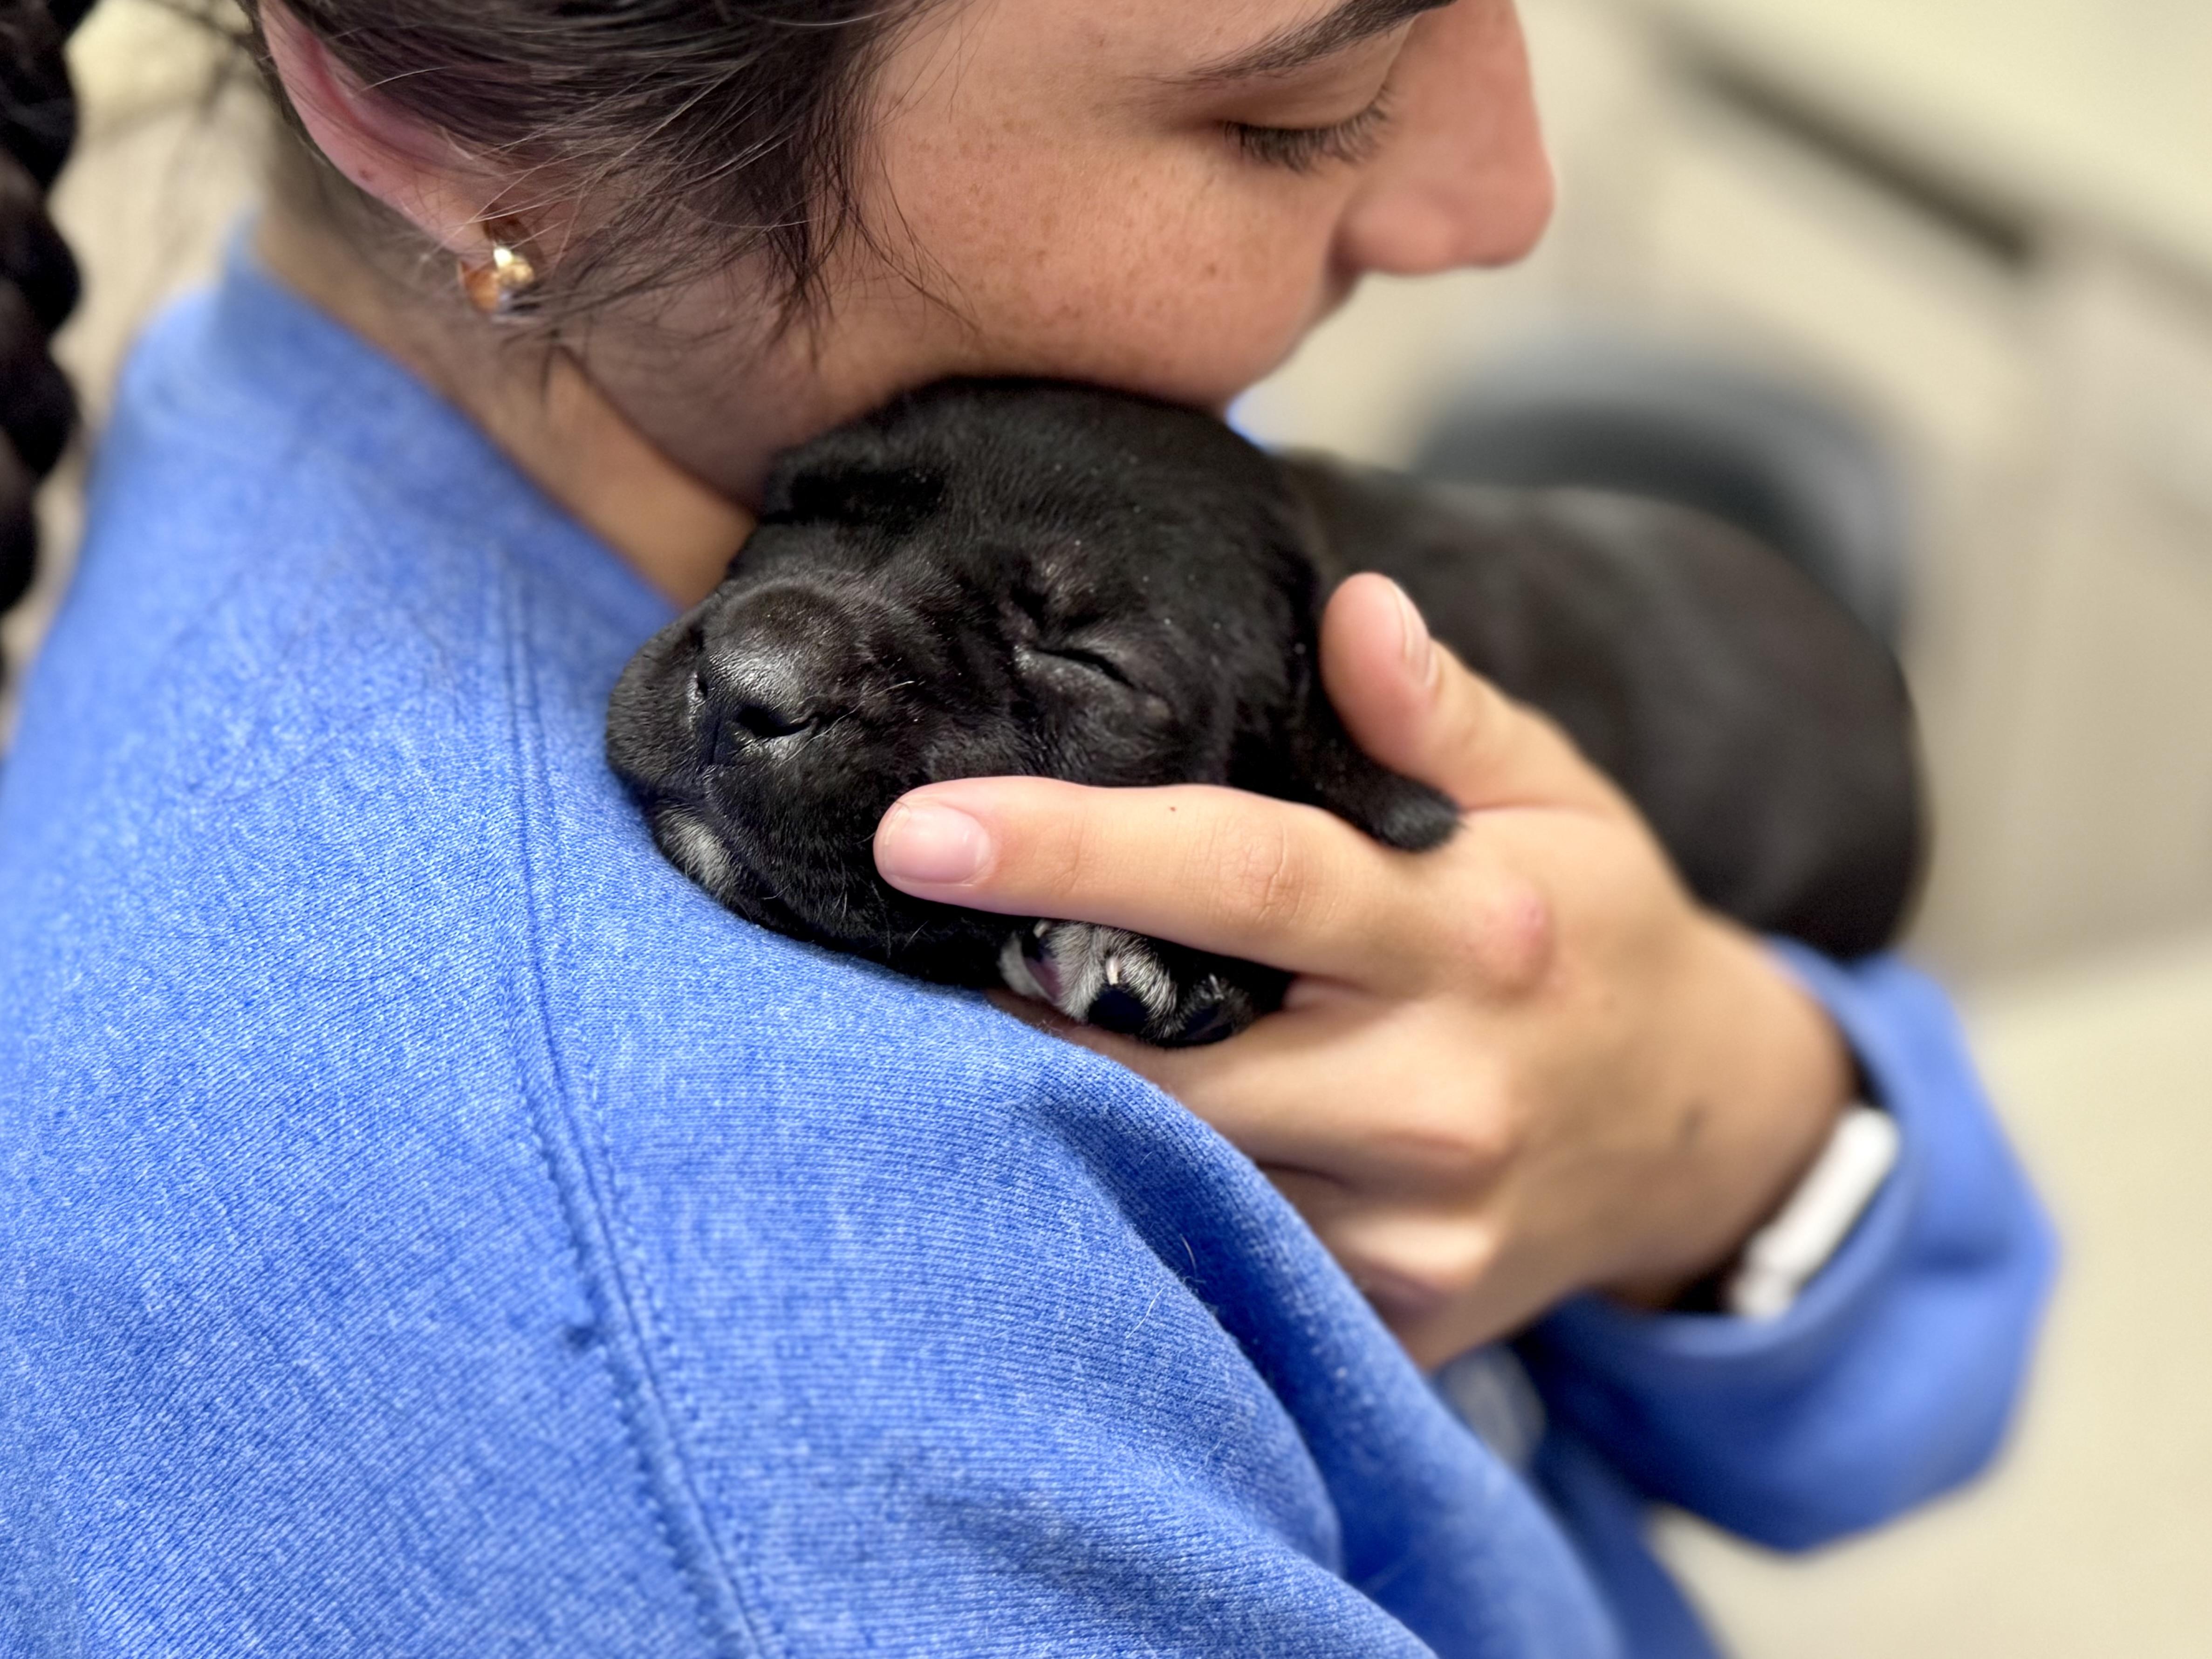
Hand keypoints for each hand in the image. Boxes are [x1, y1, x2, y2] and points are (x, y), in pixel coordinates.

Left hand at [873, 575, 1852, 1366]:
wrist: (1707, 1134)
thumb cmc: (1597, 934)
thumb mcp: (1556, 796)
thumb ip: (1443, 710)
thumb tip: (1353, 606)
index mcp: (1473, 935)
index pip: (1243, 878)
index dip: (1072, 852)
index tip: (921, 831)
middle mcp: (1441, 1095)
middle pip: (1167, 1059)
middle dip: (1013, 1008)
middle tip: (896, 945)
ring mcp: (1417, 1229)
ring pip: (1180, 1176)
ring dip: (1059, 1109)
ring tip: (977, 1028)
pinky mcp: (1400, 1316)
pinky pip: (1231, 1255)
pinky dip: (1149, 1195)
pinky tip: (1097, 1133)